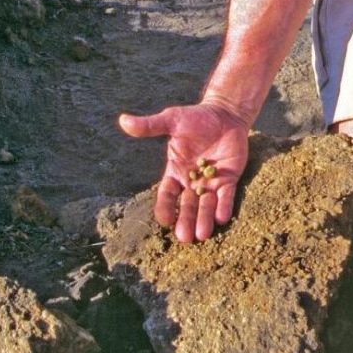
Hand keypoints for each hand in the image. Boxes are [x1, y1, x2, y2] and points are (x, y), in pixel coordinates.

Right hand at [118, 102, 248, 242]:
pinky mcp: (229, 179)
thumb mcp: (172, 120)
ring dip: (203, 220)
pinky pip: (226, 196)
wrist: (224, 114)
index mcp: (175, 172)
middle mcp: (192, 181)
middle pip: (186, 205)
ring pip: (206, 205)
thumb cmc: (196, 117)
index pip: (167, 194)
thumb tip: (123, 120)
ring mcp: (210, 182)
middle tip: (185, 238)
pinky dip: (224, 207)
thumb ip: (150, 125)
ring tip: (202, 235)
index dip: (165, 207)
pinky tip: (222, 218)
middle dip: (185, 221)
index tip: (165, 220)